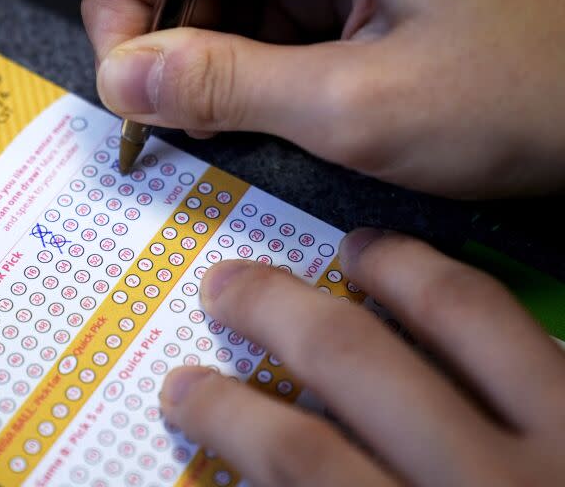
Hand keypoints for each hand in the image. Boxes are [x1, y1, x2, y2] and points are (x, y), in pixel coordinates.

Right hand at [82, 0, 564, 197]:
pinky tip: (256, 104)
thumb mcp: (357, 102)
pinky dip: (253, 59)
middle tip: (158, 108)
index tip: (117, 69)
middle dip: (171, 31)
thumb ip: (227, 87)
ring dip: (210, 52)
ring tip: (211, 117)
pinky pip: (278, 8)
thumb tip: (127, 76)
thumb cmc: (534, 89)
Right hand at [158, 229, 564, 485]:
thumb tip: (266, 484)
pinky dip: (499, 300)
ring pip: (465, 320)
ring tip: (351, 249)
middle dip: (276, 314)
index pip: (302, 461)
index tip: (185, 388)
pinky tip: (462, 286)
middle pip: (356, 365)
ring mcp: (563, 443)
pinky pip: (548, 335)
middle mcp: (485, 483)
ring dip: (395, 273)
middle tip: (229, 285)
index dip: (229, 416)